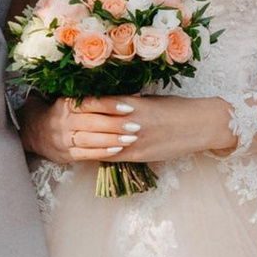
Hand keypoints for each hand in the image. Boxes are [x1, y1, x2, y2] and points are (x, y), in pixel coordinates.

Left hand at [23, 94, 227, 165]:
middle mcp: (130, 122)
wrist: (198, 125)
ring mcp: (135, 140)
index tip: (65, 102)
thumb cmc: (176, 108)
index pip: (99, 103)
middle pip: (96, 123)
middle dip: (77, 123)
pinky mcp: (140, 155)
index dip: (81, 104)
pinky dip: (100, 154)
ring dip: (85, 141)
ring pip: (102, 141)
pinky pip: (114, 156)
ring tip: (67, 139)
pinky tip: (87, 154)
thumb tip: (110, 103)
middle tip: (58, 122)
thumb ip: (130, 102)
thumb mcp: (151, 100)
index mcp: (132, 103)